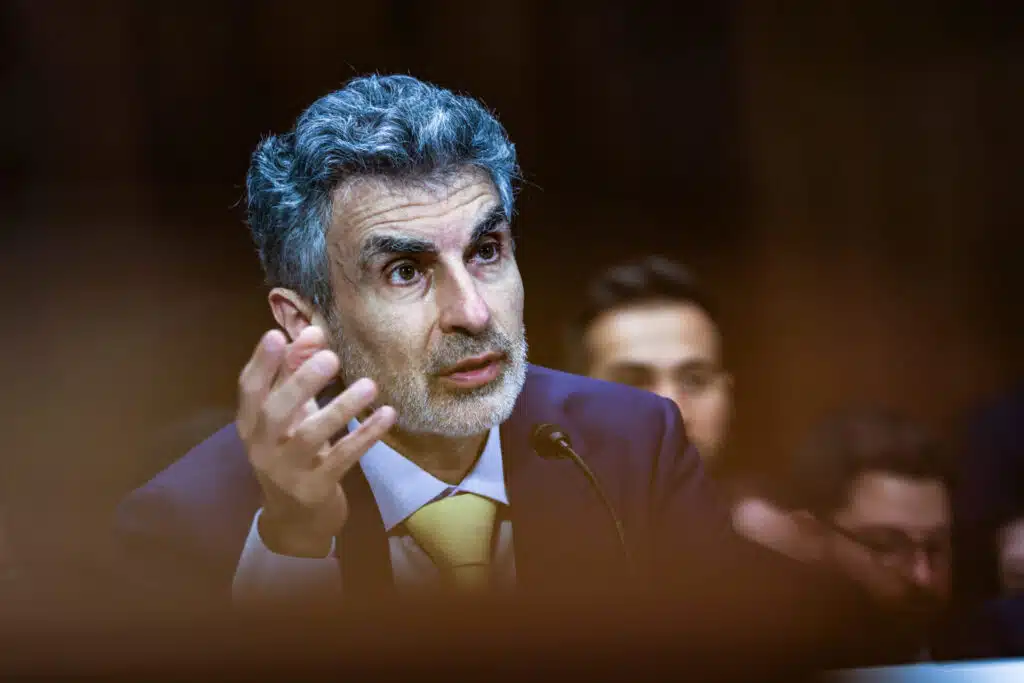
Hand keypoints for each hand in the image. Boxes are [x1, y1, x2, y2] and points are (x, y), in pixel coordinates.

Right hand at [236, 326, 396, 556]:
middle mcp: (262, 447)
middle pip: (275, 412)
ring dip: (341, 409)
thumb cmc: (293, 453)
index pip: (249, 390)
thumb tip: (312, 332)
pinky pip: (342, 459)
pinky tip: (387, 415)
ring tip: (370, 385)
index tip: (277, 335)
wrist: (297, 520)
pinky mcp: (315, 489)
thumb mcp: (291, 414)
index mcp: (251, 424)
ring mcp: (287, 472)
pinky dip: (365, 436)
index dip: (261, 362)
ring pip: (310, 436)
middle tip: (331, 357)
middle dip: (301, 382)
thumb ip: (296, 372)